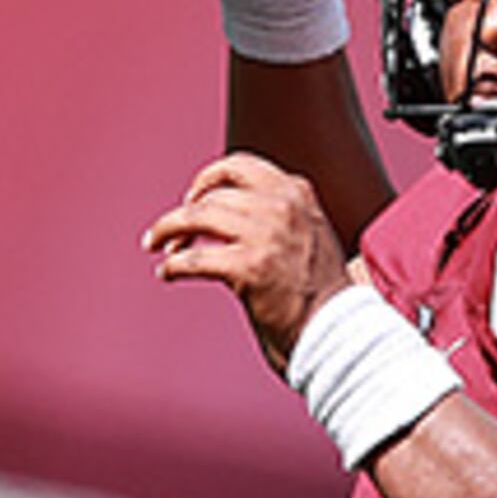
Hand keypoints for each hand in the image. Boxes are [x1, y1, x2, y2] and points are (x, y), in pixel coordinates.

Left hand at [142, 151, 354, 370]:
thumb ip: (278, 211)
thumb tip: (227, 204)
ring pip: (195, 217)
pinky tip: (167, 273)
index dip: (208, 179)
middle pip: (212, 194)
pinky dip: (173, 266)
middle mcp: (283, 207)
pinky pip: (193, 258)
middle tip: (169, 232)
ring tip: (158, 246)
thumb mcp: (309, 232)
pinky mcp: (249, 268)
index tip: (194, 198)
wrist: (338, 331)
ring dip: (167, 231)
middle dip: (184, 212)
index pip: (239, 166)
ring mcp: (266, 236)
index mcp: (298, 194)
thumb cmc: (321, 292)